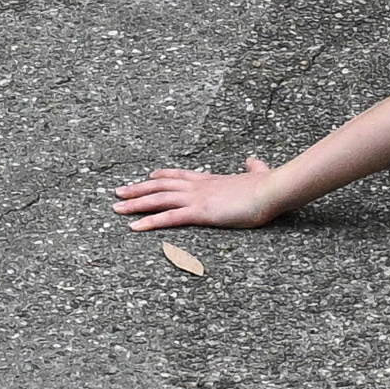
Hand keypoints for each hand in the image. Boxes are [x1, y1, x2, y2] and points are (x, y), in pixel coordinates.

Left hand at [113, 164, 293, 230]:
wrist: (272, 189)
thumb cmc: (268, 186)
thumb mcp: (259, 174)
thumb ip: (254, 169)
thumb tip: (253, 161)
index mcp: (210, 179)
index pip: (180, 175)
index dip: (163, 175)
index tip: (149, 175)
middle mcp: (198, 186)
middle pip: (161, 185)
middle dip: (138, 189)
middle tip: (119, 193)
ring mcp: (197, 198)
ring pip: (158, 199)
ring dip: (135, 204)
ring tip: (117, 209)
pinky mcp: (200, 212)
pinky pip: (169, 217)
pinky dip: (149, 222)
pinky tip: (134, 227)